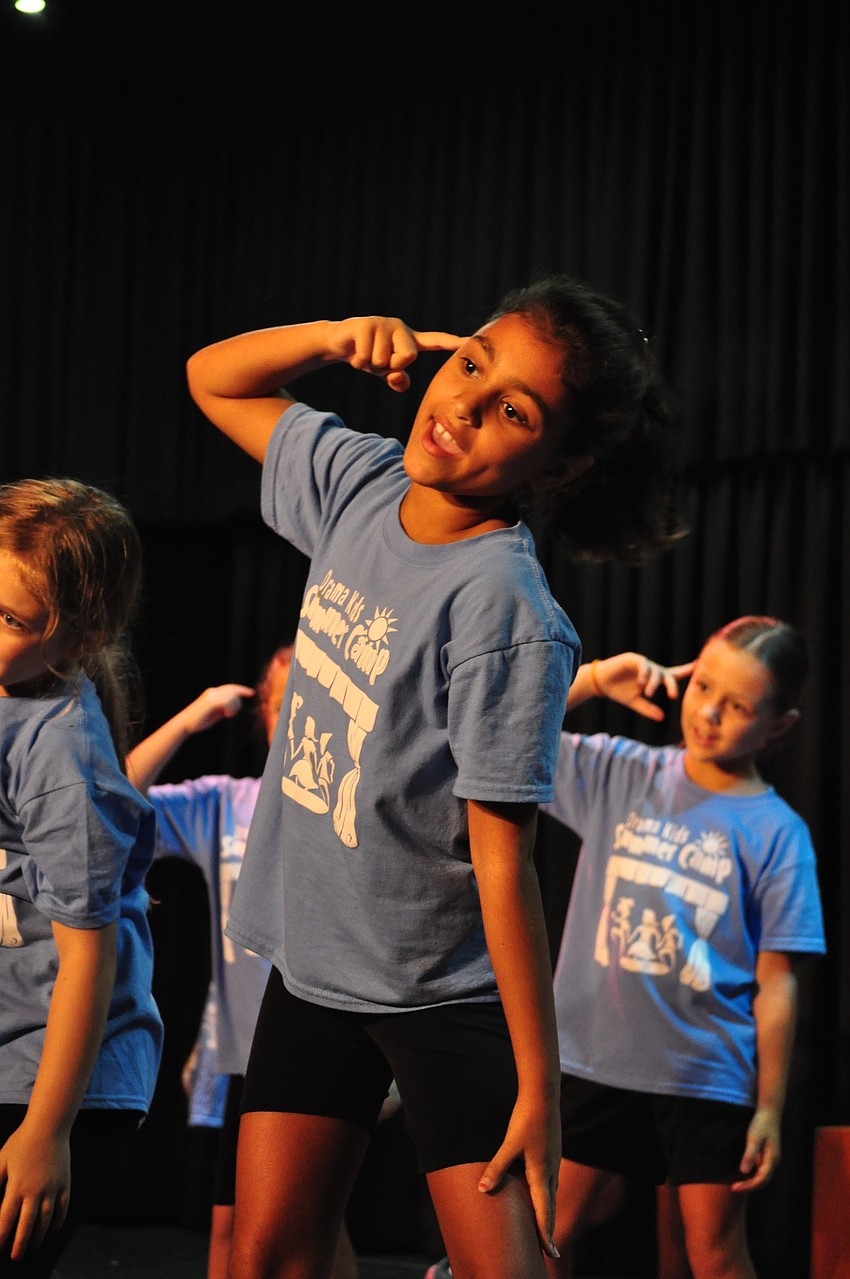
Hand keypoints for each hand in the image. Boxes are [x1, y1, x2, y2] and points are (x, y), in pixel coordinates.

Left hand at [0, 1122, 70, 1259]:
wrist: (49, 1126)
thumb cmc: (22, 1142)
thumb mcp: (1, 1160)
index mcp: (17, 1186)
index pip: (6, 1219)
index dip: (1, 1236)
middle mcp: (35, 1191)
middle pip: (27, 1225)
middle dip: (19, 1244)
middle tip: (15, 1257)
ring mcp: (53, 1188)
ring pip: (46, 1220)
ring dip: (38, 1237)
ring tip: (31, 1247)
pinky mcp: (65, 1184)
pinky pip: (63, 1208)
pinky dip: (58, 1223)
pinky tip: (53, 1231)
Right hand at [182, 684, 254, 734]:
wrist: (185, 724)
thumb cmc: (199, 721)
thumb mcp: (214, 713)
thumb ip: (223, 709)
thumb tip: (232, 708)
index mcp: (212, 694)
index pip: (229, 688)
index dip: (240, 689)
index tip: (250, 692)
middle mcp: (212, 692)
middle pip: (232, 689)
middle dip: (242, 691)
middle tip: (251, 694)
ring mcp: (212, 696)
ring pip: (232, 696)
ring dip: (234, 706)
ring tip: (229, 715)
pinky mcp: (211, 702)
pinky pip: (227, 702)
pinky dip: (230, 709)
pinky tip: (227, 715)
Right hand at [329, 317, 461, 392]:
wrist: (340, 342)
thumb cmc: (368, 356)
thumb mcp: (384, 372)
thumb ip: (396, 379)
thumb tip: (400, 380)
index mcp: (410, 340)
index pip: (435, 341)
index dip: (452, 342)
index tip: (470, 341)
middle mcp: (400, 329)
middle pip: (407, 357)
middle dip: (390, 366)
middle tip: (377, 360)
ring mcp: (383, 324)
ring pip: (383, 360)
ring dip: (370, 365)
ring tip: (365, 354)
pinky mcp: (366, 325)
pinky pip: (366, 357)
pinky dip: (358, 362)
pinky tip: (354, 352)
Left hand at [477, 1098, 560, 1259]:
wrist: (543, 1096)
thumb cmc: (526, 1120)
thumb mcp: (509, 1145)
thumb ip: (496, 1168)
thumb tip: (482, 1189)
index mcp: (541, 1174)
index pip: (544, 1212)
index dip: (546, 1234)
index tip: (550, 1254)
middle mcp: (551, 1172)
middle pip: (550, 1208)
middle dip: (548, 1230)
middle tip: (549, 1252)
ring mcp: (553, 1162)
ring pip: (551, 1195)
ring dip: (548, 1214)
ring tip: (544, 1229)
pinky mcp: (552, 1153)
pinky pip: (550, 1183)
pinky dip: (547, 1197)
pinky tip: (541, 1195)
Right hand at [593, 653, 693, 721]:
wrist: (601, 683)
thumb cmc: (619, 691)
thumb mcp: (635, 702)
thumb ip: (648, 709)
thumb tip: (662, 718)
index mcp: (655, 678)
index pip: (674, 674)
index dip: (687, 670)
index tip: (698, 666)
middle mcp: (652, 670)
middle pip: (667, 675)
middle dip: (672, 685)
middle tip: (673, 696)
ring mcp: (643, 663)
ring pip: (655, 672)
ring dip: (653, 683)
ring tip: (648, 693)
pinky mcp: (633, 659)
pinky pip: (643, 665)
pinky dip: (644, 673)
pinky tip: (642, 682)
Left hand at [731, 1106, 780, 1191]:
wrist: (769, 1112)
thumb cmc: (761, 1123)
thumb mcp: (753, 1138)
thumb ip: (750, 1155)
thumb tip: (743, 1172)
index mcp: (772, 1159)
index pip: (760, 1180)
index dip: (748, 1186)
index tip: (734, 1187)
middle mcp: (774, 1162)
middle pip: (763, 1181)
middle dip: (749, 1186)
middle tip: (734, 1187)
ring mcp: (772, 1159)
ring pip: (762, 1176)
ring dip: (751, 1182)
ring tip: (737, 1183)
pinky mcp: (768, 1155)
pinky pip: (761, 1169)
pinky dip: (753, 1174)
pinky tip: (743, 1173)